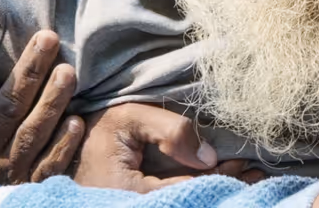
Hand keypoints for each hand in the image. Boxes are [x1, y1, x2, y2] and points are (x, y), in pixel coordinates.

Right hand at [0, 31, 84, 183]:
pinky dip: (62, 145)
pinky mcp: (30, 182)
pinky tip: (77, 121)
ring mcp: (7, 168)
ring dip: (51, 102)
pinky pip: (48, 165)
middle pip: (6, 108)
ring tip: (67, 72)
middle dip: (29, 72)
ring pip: (31, 133)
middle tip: (48, 38)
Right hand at [73, 103, 264, 191]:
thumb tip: (207, 155)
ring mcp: (137, 206)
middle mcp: (137, 206)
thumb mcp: (129, 120)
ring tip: (247, 181)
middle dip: (227, 190)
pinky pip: (176, 200)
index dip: (222, 177)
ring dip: (216, 193)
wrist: (60, 153)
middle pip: (193, 202)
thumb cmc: (95, 134)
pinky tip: (219, 183)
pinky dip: (199, 192)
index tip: (247, 165)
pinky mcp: (139, 204)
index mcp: (133, 194)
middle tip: (258, 177)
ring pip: (187, 202)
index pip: (191, 189)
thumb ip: (169, 131)